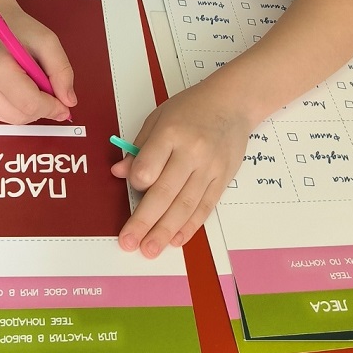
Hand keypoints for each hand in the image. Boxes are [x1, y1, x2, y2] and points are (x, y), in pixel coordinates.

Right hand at [0, 7, 75, 123]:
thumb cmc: (14, 26)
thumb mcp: (47, 40)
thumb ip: (61, 71)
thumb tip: (68, 100)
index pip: (30, 104)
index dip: (52, 108)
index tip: (65, 105)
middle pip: (21, 116)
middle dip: (42, 109)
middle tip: (52, 92)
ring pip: (13, 119)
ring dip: (31, 110)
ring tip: (34, 85)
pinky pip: (3, 115)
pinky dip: (18, 108)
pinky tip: (21, 89)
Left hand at [110, 78, 255, 258]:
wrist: (232, 103)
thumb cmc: (191, 109)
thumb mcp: (159, 118)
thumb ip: (139, 148)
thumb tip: (120, 172)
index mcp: (171, 133)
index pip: (149, 165)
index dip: (137, 182)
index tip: (132, 187)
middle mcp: (192, 152)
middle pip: (165, 192)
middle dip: (144, 221)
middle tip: (129, 242)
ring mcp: (209, 168)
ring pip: (185, 205)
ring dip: (165, 231)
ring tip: (149, 249)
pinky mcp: (222, 179)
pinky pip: (204, 207)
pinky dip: (190, 226)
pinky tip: (176, 240)